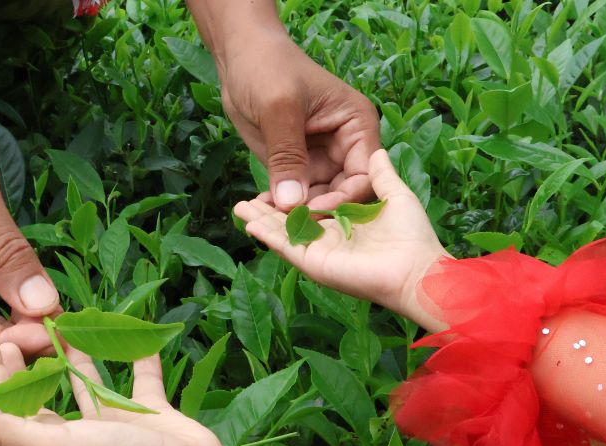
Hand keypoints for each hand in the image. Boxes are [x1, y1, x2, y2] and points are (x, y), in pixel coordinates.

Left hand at [0, 329, 225, 445]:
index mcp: (47, 443)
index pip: (8, 402)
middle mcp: (76, 434)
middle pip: (43, 390)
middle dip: (27, 358)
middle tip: (14, 320)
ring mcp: (115, 424)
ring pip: (88, 381)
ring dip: (75, 354)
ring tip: (63, 320)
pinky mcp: (151, 413)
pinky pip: (141, 378)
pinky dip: (138, 358)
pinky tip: (135, 334)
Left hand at [218, 32, 380, 210]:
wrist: (240, 56)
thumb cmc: (267, 68)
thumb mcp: (279, 107)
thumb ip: (287, 155)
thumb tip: (292, 204)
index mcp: (357, 126)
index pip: (365, 174)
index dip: (344, 199)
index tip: (313, 214)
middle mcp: (346, 147)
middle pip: (344, 193)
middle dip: (318, 212)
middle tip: (289, 228)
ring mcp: (322, 159)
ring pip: (319, 199)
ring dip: (296, 214)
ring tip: (269, 226)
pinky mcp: (298, 167)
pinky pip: (295, 195)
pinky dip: (279, 205)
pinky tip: (259, 212)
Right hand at [233, 150, 449, 330]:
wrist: (417, 271)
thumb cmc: (412, 237)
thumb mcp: (395, 196)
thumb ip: (382, 176)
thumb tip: (380, 151)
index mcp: (345, 222)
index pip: (312, 205)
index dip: (293, 192)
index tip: (275, 174)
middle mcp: (329, 238)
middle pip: (290, 221)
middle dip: (267, 209)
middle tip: (244, 196)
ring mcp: (320, 251)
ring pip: (283, 233)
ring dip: (260, 220)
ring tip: (238, 207)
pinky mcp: (316, 262)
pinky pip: (287, 247)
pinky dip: (268, 236)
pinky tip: (249, 224)